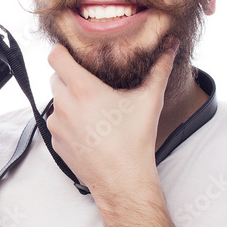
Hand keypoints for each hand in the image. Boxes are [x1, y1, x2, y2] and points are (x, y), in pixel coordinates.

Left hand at [45, 41, 176, 196]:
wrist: (123, 181)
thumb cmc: (136, 141)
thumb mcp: (150, 100)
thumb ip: (160, 68)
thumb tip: (171, 46)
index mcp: (82, 90)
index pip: (55, 56)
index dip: (61, 49)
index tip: (72, 51)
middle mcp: (63, 105)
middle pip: (56, 77)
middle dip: (70, 76)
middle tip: (92, 82)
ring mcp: (57, 125)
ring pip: (56, 101)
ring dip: (69, 99)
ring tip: (94, 109)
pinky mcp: (55, 142)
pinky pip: (57, 123)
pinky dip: (68, 121)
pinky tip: (89, 128)